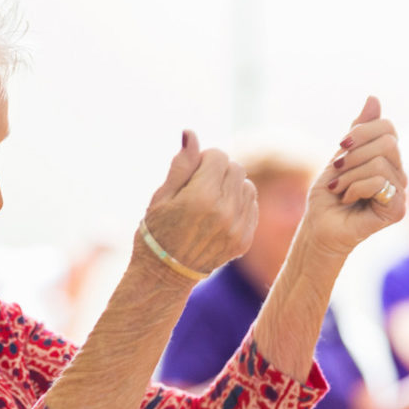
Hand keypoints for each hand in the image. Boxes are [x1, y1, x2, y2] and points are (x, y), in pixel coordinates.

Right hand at [138, 132, 257, 281]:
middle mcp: (224, 212)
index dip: (204, 159)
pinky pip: (252, 207)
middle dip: (219, 171)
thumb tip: (191, 133)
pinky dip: (239, 205)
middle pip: (236, 168)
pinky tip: (219, 215)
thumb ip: (181, 163)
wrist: (164, 275)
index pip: (219, 156)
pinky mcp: (243, 241)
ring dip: (231, 187)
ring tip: (210, 202)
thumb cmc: (157, 231)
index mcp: (201, 196)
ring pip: (247, 186)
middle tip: (200, 187)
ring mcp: (237, 228)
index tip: (191, 173)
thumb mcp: (162, 195)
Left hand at [300, 96, 405, 257]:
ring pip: (380, 163)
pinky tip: (347, 200)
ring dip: (349, 175)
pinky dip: (354, 187)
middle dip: (354, 154)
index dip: (361, 131)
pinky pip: (379, 182)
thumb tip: (373, 98)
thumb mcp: (340, 155)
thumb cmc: (328, 195)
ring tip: (339, 190)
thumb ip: (359, 130)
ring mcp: (400, 192)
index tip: (340, 145)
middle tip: (337, 171)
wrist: (319, 227)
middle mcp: (398, 174)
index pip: (387, 128)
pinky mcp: (397, 210)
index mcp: (387, 159)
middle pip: (387, 142)